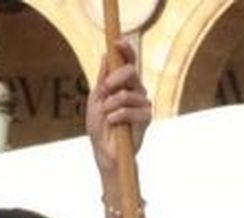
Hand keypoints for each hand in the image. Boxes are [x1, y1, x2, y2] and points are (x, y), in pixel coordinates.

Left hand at [87, 38, 151, 178]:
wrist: (105, 149)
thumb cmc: (100, 124)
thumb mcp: (96, 98)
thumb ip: (103, 78)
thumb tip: (107, 55)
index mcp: (124, 83)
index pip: (129, 62)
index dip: (125, 50)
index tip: (117, 42)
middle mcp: (136, 90)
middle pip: (130, 72)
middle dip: (114, 79)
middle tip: (103, 89)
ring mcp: (143, 104)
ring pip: (127, 94)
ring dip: (111, 104)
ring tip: (107, 115)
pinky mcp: (146, 118)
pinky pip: (131, 110)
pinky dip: (117, 116)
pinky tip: (113, 122)